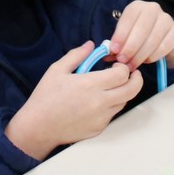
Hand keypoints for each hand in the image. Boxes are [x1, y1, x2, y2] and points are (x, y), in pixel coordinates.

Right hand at [5, 41, 142, 159]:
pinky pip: (112, 114)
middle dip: (136, 79)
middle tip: (131, 74)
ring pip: (124, 102)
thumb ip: (77, 55)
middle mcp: (99, 102)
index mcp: (90, 85)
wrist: (38, 128)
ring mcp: (101, 118)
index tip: (118, 64)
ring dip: (123, 92)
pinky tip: (99, 101)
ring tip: (112, 86)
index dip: (124, 66)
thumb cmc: (45, 98)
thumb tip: (91, 45)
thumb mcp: (57, 70)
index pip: (122, 73)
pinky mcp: (99, 129)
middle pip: (132, 90)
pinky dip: (111, 105)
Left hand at [109, 0, 173, 70]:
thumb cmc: (137, 37)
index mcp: (137, 6)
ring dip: (140, 55)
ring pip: (153, 39)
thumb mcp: (124, 36)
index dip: (120, 34)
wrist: (159, 40)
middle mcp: (153, 9)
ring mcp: (167, 20)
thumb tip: (107, 54)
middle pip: (141, 29)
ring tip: (131, 65)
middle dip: (130, 47)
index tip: (114, 50)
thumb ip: (116, 44)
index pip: (129, 17)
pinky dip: (153, 56)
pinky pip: (164, 47)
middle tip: (122, 61)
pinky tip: (146, 61)